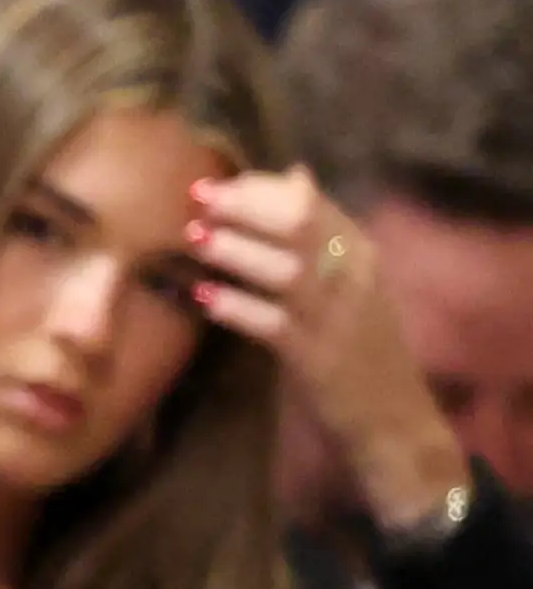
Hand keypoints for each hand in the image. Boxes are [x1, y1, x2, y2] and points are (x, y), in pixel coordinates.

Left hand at [186, 167, 474, 528]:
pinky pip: (273, 325)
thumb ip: (320, 231)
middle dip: (246, 205)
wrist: (393, 416)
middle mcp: (355, 275)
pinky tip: (202, 296)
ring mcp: (338, 316)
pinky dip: (236, 307)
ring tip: (194, 238)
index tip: (216, 183)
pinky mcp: (318, 358)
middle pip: (300, 224)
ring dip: (237, 250)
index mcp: (360, 251)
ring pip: (287, 269)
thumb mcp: (347, 278)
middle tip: (196, 196)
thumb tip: (295, 172)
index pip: (312, 203)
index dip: (260, 188)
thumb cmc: (358, 344)